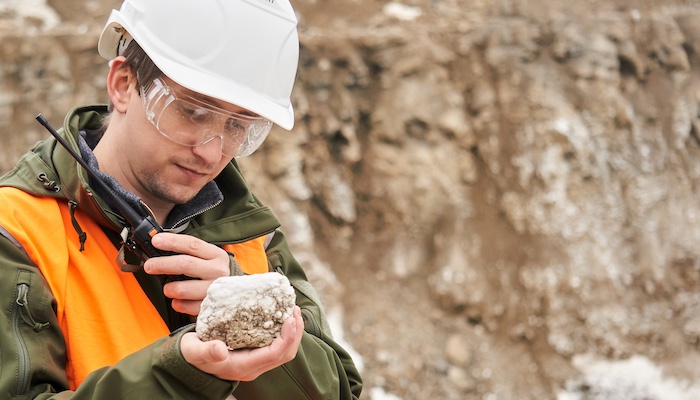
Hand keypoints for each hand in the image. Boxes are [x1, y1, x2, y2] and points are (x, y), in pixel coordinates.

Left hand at [143, 232, 230, 314]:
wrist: (238, 293)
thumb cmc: (214, 272)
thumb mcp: (208, 258)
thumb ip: (189, 253)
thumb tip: (160, 246)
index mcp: (215, 255)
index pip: (192, 244)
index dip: (172, 241)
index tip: (156, 241)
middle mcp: (218, 270)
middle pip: (186, 264)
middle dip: (163, 264)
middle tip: (149, 266)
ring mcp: (215, 289)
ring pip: (184, 288)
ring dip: (170, 288)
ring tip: (166, 289)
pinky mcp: (212, 306)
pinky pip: (188, 306)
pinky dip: (179, 304)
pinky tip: (177, 301)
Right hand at [181, 306, 303, 380]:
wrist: (189, 361)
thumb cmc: (191, 355)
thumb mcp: (194, 351)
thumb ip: (206, 351)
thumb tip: (220, 350)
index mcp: (243, 366)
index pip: (275, 355)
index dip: (287, 337)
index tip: (290, 317)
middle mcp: (253, 367)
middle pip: (285, 353)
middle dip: (295, 332)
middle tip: (294, 309)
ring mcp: (256, 362)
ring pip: (284, 350)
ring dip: (292, 331)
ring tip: (291, 310)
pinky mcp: (255, 354)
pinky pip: (276, 345)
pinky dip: (283, 331)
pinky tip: (281, 315)